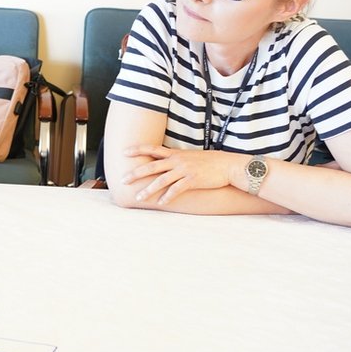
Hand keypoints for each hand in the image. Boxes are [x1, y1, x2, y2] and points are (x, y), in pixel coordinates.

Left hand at [121, 145, 241, 204]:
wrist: (228, 165)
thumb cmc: (210, 161)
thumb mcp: (190, 156)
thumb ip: (176, 159)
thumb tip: (165, 163)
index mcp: (175, 153)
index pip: (152, 149)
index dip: (137, 149)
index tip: (124, 152)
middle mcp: (177, 161)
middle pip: (151, 166)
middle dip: (135, 173)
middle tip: (122, 180)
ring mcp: (184, 170)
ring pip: (161, 180)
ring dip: (148, 190)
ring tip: (138, 197)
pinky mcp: (192, 180)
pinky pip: (176, 190)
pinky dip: (167, 197)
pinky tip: (160, 203)